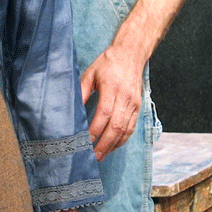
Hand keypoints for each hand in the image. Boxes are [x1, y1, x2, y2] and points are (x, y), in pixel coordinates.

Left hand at [80, 43, 142, 160]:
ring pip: (125, 130)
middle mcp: (125, 97)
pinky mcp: (138, 107)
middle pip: (116, 126)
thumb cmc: (108, 63)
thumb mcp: (90, 73)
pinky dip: (122, 140)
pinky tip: (113, 146)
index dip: (95, 129)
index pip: (104, 113)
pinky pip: (132, 128)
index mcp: (111, 87)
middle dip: (104, 144)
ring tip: (101, 155)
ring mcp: (134, 103)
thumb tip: (72, 109)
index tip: (85, 140)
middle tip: (93, 156)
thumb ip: (82, 91)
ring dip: (113, 145)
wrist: (130, 55)